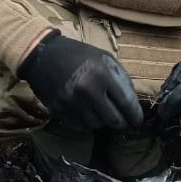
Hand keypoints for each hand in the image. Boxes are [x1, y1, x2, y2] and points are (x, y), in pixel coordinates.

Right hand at [18, 30, 143, 131]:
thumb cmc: (79, 54)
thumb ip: (121, 79)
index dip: (134, 115)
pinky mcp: (59, 110)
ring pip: (96, 125)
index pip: (126, 103)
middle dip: (121, 122)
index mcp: (102, 75)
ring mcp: (72, 102)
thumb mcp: (105, 59)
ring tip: (101, 113)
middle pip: (113, 119)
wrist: (43, 55)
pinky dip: (86, 123)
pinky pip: (79, 126)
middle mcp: (88, 91)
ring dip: (101, 121)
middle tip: (122, 122)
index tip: (137, 120)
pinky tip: (87, 113)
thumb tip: (133, 103)